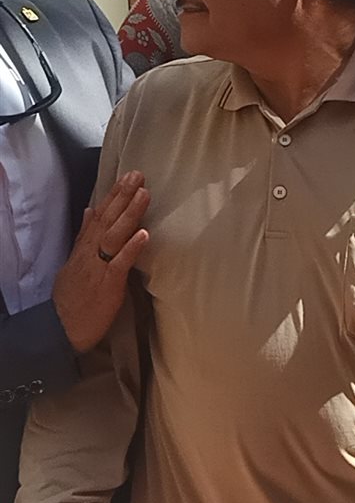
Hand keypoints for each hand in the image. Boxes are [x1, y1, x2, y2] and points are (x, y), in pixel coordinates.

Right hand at [53, 171, 150, 352]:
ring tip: (144, 193)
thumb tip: (89, 211)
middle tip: (138, 174)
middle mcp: (90, 253)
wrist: (62, 328)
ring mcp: (98, 267)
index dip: (113, 195)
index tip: (127, 176)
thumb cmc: (74, 297)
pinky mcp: (108, 284)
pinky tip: (144, 233)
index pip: (99, 216)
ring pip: (114, 235)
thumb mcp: (75, 262)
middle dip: (122, 196)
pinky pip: (120, 263)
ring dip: (129, 214)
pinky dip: (132, 248)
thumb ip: (84, 237)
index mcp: (84, 248)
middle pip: (107, 220)